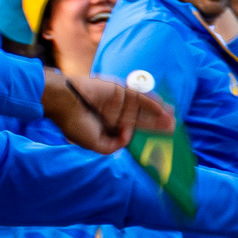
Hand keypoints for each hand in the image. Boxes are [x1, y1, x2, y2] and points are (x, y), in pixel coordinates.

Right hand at [43, 70, 173, 153]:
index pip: (133, 132)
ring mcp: (118, 102)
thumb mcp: (95, 144)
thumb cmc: (75, 124)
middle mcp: (116, 115)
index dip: (147, 136)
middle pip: (142, 121)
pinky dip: (151, 102)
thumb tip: (128, 138)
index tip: (161, 141)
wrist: (63, 101)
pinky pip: (139, 96)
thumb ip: (113, 146)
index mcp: (109, 128)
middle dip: (158, 125)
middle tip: (173, 127)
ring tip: (173, 117)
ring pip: (143, 108)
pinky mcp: (119, 90)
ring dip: (158, 112)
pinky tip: (163, 108)